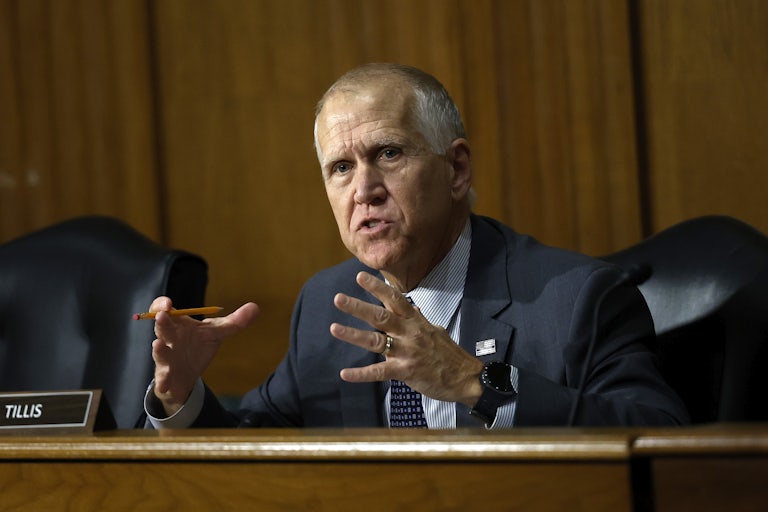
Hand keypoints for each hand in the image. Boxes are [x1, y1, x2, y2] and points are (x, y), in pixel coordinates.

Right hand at [150, 296, 259, 414]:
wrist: (187, 377)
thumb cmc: (197, 348)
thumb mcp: (216, 334)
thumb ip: (234, 322)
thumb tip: (255, 307)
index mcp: (177, 325)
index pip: (162, 309)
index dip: (161, 305)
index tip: (168, 303)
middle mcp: (167, 340)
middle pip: (161, 329)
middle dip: (162, 323)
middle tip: (162, 315)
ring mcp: (165, 359)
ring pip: (159, 354)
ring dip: (158, 350)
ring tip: (157, 345)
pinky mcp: (166, 378)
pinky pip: (162, 380)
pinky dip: (163, 382)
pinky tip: (165, 384)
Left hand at [331, 271, 482, 406]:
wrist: (466, 378)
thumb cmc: (450, 355)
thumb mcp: (436, 331)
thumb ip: (421, 320)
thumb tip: (414, 309)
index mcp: (416, 321)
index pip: (394, 299)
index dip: (377, 288)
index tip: (360, 277)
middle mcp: (410, 333)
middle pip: (380, 316)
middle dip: (358, 307)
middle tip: (338, 298)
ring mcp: (407, 352)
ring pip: (375, 341)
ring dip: (353, 335)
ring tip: (334, 328)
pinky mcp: (406, 372)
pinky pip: (379, 372)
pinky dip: (361, 374)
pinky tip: (345, 374)